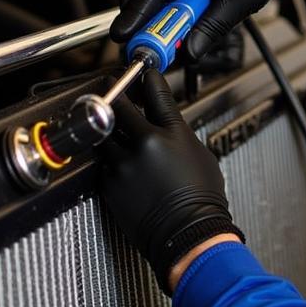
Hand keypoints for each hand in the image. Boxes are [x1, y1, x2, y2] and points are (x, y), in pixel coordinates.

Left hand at [98, 69, 242, 292]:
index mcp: (171, 133)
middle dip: (116, 94)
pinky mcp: (109, 183)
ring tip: (113, 126)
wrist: (187, 234)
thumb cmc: (200, 199)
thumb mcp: (199, 153)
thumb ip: (177, 133)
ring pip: (104, 133)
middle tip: (114, 90)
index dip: (146, 78)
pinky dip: (111, 157)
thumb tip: (163, 123)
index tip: (143, 72)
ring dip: (108, 128)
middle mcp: (144, 144)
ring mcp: (123, 163)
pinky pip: (104, 161)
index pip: (154, 93)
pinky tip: (123, 161)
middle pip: (118, 106)